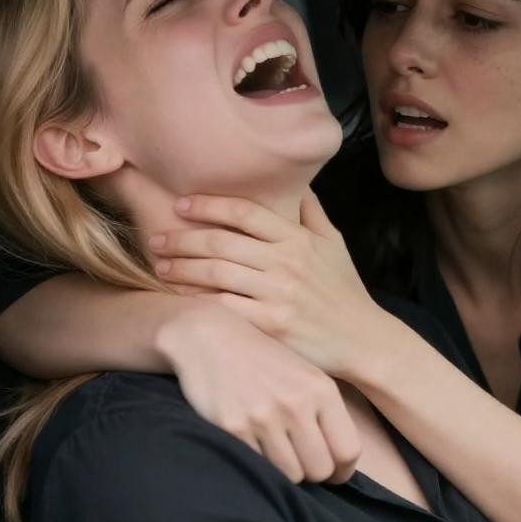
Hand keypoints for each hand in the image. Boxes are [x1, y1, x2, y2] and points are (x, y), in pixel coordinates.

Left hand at [149, 190, 392, 379]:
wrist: (364, 340)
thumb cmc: (345, 291)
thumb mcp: (334, 244)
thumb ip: (310, 212)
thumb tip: (293, 182)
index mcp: (298, 239)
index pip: (244, 212)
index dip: (208, 205)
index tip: (181, 205)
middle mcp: (286, 263)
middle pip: (221, 242)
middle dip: (182, 238)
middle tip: (156, 238)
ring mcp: (279, 295)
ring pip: (217, 274)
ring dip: (182, 269)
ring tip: (160, 266)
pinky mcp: (272, 326)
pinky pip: (225, 309)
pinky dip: (199, 301)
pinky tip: (180, 299)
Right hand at [161, 301, 360, 483]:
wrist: (211, 338)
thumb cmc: (263, 361)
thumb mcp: (306, 375)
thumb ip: (326, 414)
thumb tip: (341, 463)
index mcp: (321, 390)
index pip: (348, 451)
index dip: (342, 470)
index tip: (332, 472)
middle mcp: (295, 404)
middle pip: (320, 470)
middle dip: (312, 472)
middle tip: (298, 460)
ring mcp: (264, 417)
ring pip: (291, 475)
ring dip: (285, 470)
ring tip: (273, 448)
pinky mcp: (233, 428)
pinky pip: (259, 468)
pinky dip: (258, 463)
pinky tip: (251, 441)